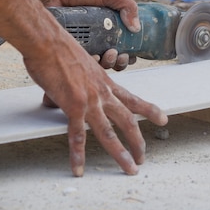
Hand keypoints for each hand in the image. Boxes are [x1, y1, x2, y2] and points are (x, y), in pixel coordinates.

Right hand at [26, 36, 167, 176]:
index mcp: (105, 82)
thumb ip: (82, 80)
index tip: (162, 118)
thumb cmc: (59, 49)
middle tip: (142, 157)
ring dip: (120, 153)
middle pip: (128, 121)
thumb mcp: (81, 65)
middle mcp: (102, 93)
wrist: (47, 42)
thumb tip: (73, 89)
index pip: (132, 99)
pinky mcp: (73, 107)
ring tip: (129, 168)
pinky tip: (79, 168)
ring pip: (110, 133)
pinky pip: (77, 136)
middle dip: (138, 141)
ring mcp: (90, 101)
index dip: (149, 110)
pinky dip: (78, 154)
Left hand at [43, 0, 139, 70]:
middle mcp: (96, 39)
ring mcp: (83, 46)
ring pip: (99, 65)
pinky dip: (91, 63)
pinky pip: (82, 63)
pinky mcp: (70, 49)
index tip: (130, 54)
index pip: (123, 48)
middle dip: (120, 62)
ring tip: (108, 54)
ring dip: (108, 64)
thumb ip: (126, 5)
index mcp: (107, 28)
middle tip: (118, 54)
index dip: (129, 55)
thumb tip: (136, 27)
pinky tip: (93, 57)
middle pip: (113, 61)